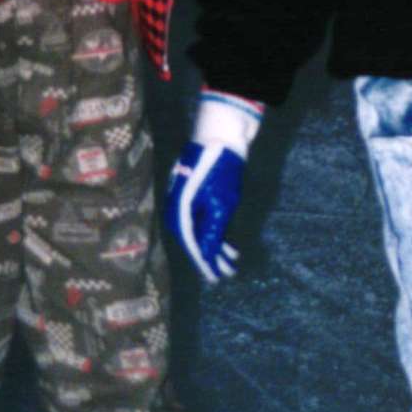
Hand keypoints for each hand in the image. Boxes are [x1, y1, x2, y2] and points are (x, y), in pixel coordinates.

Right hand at [164, 93, 262, 282]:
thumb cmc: (219, 169)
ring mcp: (188, 199)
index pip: (192, 245)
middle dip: (211, 257)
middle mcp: (179, 207)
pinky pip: (204, 219)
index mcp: (179, 211)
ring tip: (232, 260)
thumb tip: (208, 256)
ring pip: (200, 229)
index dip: (205, 263)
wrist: (221, 133)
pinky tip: (228, 242)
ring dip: (215, 246)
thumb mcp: (220, 205)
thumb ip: (212, 232)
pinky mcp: (198, 193)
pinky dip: (215, 231)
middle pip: (194, 239)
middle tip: (226, 273)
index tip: (216, 278)